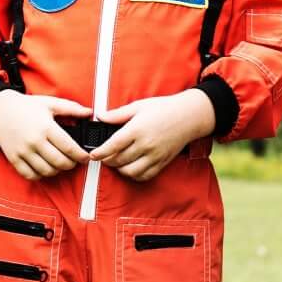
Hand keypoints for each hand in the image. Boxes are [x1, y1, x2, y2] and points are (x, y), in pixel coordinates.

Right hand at [0, 91, 92, 179]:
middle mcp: (34, 141)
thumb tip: (89, 113)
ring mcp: (23, 151)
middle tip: (74, 161)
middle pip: (60, 162)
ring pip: (47, 171)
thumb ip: (71, 108)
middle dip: (71, 164)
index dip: (81, 155)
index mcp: (46, 127)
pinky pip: (31, 175)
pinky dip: (41, 175)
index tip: (86, 157)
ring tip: (60, 163)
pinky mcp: (14, 159)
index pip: (69, 147)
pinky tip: (45, 167)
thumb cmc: (26, 107)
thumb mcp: (50, 103)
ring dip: (57, 170)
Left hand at [90, 89, 217, 181]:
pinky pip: (144, 176)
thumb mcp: (138, 106)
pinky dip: (134, 175)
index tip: (92, 155)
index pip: (113, 145)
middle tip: (102, 156)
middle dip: (107, 160)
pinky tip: (129, 168)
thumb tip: (101, 117)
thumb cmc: (164, 108)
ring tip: (115, 162)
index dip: (100, 152)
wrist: (189, 116)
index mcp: (137, 129)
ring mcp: (155, 156)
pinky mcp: (162, 163)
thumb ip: (118, 114)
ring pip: (130, 172)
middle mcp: (146, 145)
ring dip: (119, 169)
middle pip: (119, 160)